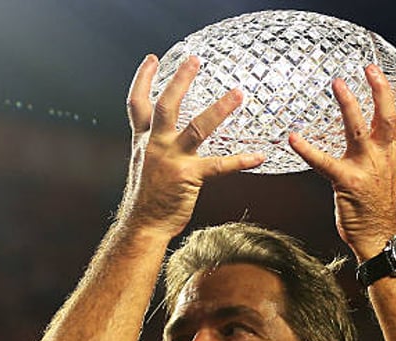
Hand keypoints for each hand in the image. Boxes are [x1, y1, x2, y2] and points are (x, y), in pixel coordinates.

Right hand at [121, 54, 264, 237]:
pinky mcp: (188, 177)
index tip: (152, 59)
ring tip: (238, 93)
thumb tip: (166, 133)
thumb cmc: (147, 198)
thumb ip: (152, 145)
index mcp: (143, 141)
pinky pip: (219, 166)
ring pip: (196, 127)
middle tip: (196, 60)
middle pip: (166, 105)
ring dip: (219, 109)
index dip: (143, 79)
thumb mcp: (142, 164)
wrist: (144, 225)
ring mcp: (171, 160)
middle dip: (180, 80)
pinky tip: (258, 157)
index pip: (137, 104)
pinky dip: (240, 161)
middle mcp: (155, 145)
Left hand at [289, 66, 395, 260]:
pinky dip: (307, 149)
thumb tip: (368, 138)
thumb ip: (378, 154)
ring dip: (349, 105)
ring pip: (359, 130)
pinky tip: (294, 138)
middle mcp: (382, 157)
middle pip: (387, 117)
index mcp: (392, 154)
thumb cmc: (375, 208)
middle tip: (370, 67)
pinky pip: (324, 162)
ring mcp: (365, 168)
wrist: (379, 237)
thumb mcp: (384, 176)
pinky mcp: (346, 181)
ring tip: (338, 84)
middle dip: (381, 90)